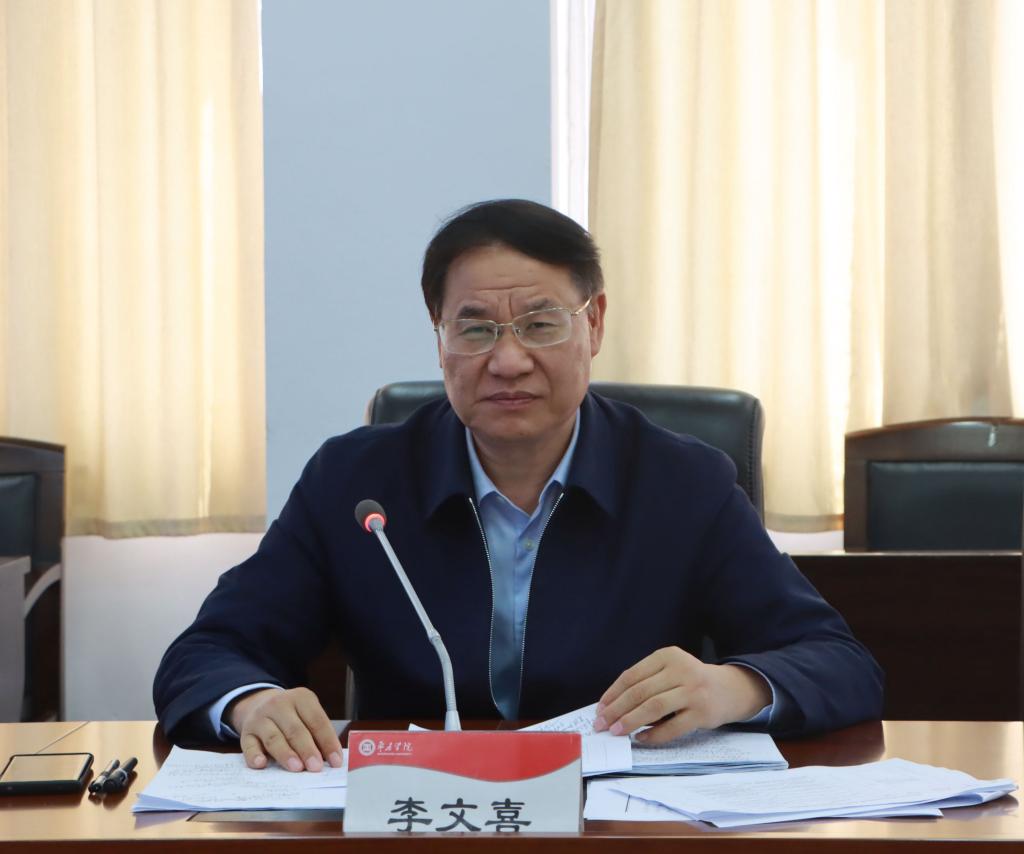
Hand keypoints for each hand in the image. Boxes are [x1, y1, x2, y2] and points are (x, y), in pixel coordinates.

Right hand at [228, 687, 343, 771]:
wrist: (259, 703)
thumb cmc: (292, 716)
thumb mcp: (306, 714)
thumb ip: (317, 734)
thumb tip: (331, 761)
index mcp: (301, 698)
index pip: (317, 720)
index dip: (328, 741)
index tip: (335, 761)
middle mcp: (279, 705)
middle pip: (295, 730)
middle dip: (307, 750)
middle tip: (316, 767)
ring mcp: (260, 718)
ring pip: (273, 738)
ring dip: (285, 754)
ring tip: (297, 768)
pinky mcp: (246, 733)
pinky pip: (249, 746)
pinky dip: (255, 755)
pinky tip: (261, 764)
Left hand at [593, 647, 771, 744]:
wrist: (730, 689)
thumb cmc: (691, 681)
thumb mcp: (670, 670)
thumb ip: (646, 682)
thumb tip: (613, 707)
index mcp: (667, 656)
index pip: (632, 675)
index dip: (613, 694)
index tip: (600, 709)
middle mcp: (681, 670)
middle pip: (640, 692)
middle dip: (617, 710)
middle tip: (602, 724)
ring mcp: (693, 691)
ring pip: (653, 708)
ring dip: (631, 722)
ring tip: (617, 732)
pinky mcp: (702, 712)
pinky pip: (672, 727)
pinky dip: (654, 735)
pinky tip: (641, 739)